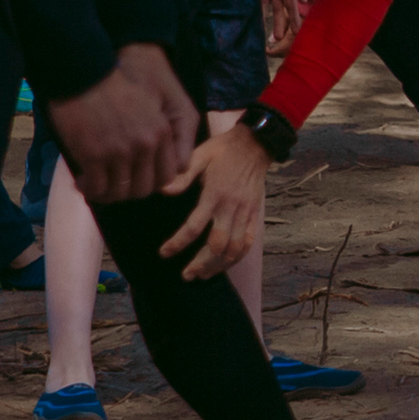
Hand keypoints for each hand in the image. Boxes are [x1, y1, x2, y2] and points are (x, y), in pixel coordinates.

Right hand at [46, 43, 197, 203]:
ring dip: (108, 194)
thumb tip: (155, 161)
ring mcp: (121, 153)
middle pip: (145, 188)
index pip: (168, 174)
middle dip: (130, 191)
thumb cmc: (114, 86)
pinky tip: (83, 182)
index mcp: (163, 132)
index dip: (152, 182)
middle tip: (115, 186)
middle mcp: (146, 146)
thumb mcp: (151, 105)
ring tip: (97, 186)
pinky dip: (90, 190)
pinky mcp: (94, 156)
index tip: (138, 178)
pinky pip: (96, 187)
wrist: (84, 74)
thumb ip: (158, 132)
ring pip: (120, 192)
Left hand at [159, 119, 270, 280]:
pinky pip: (249, 242)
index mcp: (215, 194)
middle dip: (201, 263)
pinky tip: (225, 264)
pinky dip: (237, 257)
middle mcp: (232, 207)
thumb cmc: (223, 150)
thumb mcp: (199, 156)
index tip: (164, 253)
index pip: (195, 226)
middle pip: (217, 245)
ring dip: (218, 265)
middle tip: (186, 275)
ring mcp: (246, 212)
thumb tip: (163, 191)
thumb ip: (182, 175)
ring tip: (202, 275)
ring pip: (234, 248)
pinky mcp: (255, 214)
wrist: (256, 144)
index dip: (178, 243)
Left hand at [258, 0, 305, 55]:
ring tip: (270, 37)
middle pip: (281, 12)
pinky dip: (257, 11)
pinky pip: (258, 1)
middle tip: (279, 40)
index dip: (294, 20)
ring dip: (271, 22)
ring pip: (271, 10)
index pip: (293, 8)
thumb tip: (304, 1)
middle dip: (281, 25)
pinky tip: (255, 22)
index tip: (297, 33)